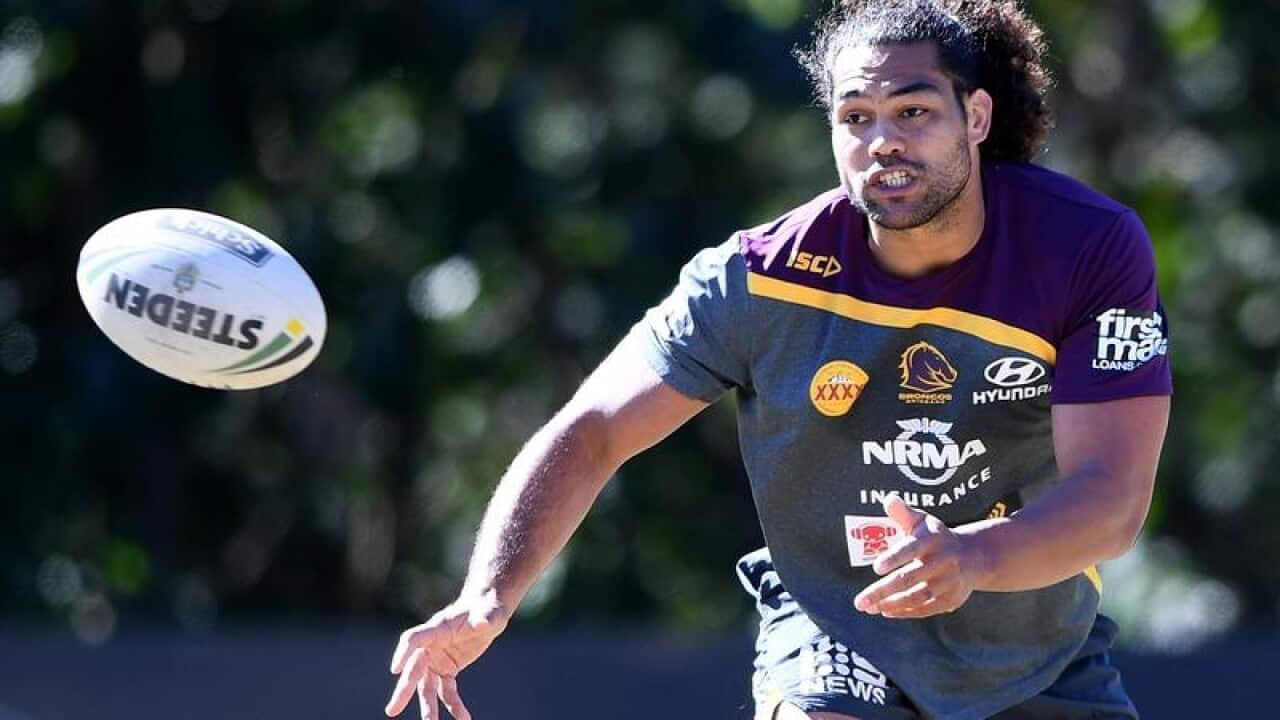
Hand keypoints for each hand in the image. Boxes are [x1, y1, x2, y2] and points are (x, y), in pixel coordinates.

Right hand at [385, 589, 510, 718]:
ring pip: (427, 687)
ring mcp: (436, 660)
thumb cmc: (486, 608)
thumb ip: (485, 619)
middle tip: (392, 710)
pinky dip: (454, 706)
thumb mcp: (490, 613)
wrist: (487, 614)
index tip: (396, 669)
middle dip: (404, 690)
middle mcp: (431, 646)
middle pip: (413, 669)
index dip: (404, 653)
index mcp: (437, 628)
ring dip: (428, 707)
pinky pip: (447, 692)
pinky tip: (464, 718)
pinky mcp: (447, 670)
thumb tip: (483, 625)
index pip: (414, 639)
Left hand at [853, 495, 988, 618]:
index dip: (894, 558)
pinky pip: (926, 609)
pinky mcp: (951, 599)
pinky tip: (885, 610)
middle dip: (882, 591)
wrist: (973, 557)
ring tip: (869, 607)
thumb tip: (888, 499)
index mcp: (932, 539)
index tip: (875, 567)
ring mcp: (948, 582)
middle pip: (909, 578)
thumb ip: (902, 512)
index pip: (911, 549)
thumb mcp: (921, 520)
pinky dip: (905, 611)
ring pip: (917, 596)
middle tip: (859, 601)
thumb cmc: (934, 536)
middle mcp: (943, 561)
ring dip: (891, 604)